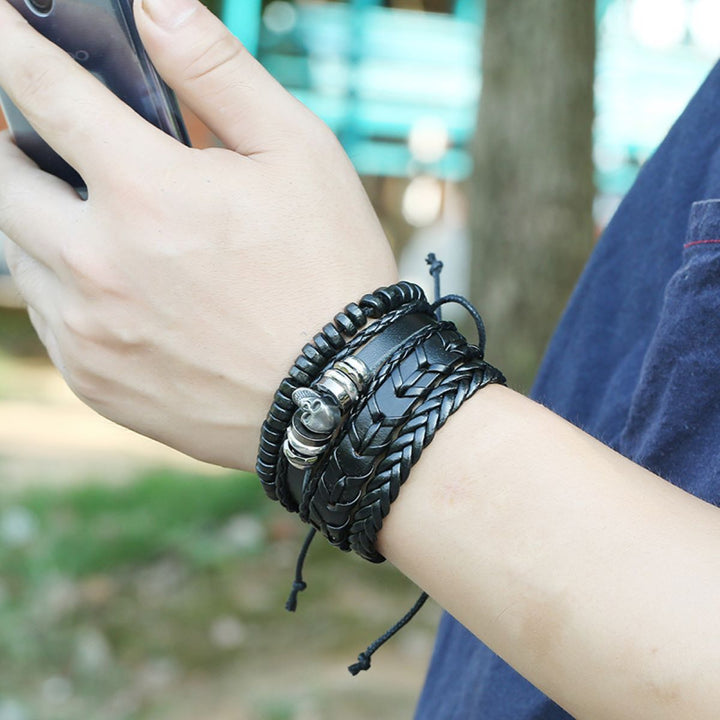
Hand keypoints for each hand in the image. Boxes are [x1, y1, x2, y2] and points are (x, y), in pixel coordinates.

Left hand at [0, 0, 396, 470]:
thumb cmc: (331, 271)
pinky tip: (118, 287)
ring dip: (42, 219)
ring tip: (103, 221)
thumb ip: (218, 72)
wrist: (340, 395)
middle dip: (9, 142)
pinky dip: (63, 285)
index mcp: (147, 192)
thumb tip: (155, 7)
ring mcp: (88, 331)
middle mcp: (98, 264)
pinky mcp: (94, 382)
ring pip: (19, 252)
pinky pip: (45, 316)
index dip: (10, 44)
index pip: (44, 91)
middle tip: (44, 139)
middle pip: (2, 177)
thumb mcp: (300, 153)